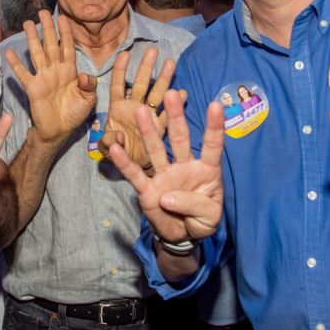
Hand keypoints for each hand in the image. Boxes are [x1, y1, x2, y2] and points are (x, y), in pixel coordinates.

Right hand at [3, 10, 96, 143]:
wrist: (59, 131)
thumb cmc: (74, 114)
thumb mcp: (88, 100)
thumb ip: (89, 86)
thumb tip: (85, 74)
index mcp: (70, 71)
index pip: (68, 47)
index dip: (65, 33)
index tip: (63, 18)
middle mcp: (56, 70)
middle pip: (51, 45)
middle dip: (47, 29)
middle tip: (42, 12)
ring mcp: (43, 78)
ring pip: (37, 54)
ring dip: (32, 39)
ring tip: (27, 23)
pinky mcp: (33, 88)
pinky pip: (24, 73)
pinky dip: (16, 63)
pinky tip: (9, 52)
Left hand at [97, 49, 182, 168]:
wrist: (132, 166)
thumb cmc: (117, 153)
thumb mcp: (106, 149)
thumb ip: (107, 143)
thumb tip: (117, 136)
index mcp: (117, 109)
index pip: (117, 86)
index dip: (120, 70)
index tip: (124, 54)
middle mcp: (134, 109)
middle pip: (140, 84)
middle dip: (146, 68)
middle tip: (153, 50)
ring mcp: (149, 117)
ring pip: (156, 94)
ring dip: (163, 79)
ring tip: (170, 62)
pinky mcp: (160, 128)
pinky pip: (168, 115)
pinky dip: (176, 105)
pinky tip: (182, 93)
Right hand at [111, 90, 224, 242]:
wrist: (183, 236)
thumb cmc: (202, 220)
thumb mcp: (209, 216)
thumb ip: (194, 204)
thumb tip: (166, 197)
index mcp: (206, 170)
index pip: (212, 146)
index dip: (214, 127)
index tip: (215, 105)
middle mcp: (184, 166)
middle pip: (180, 138)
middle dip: (176, 116)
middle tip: (171, 93)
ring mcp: (164, 176)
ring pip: (156, 150)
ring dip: (149, 131)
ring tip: (140, 110)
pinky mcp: (148, 190)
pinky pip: (135, 175)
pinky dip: (125, 162)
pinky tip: (114, 147)